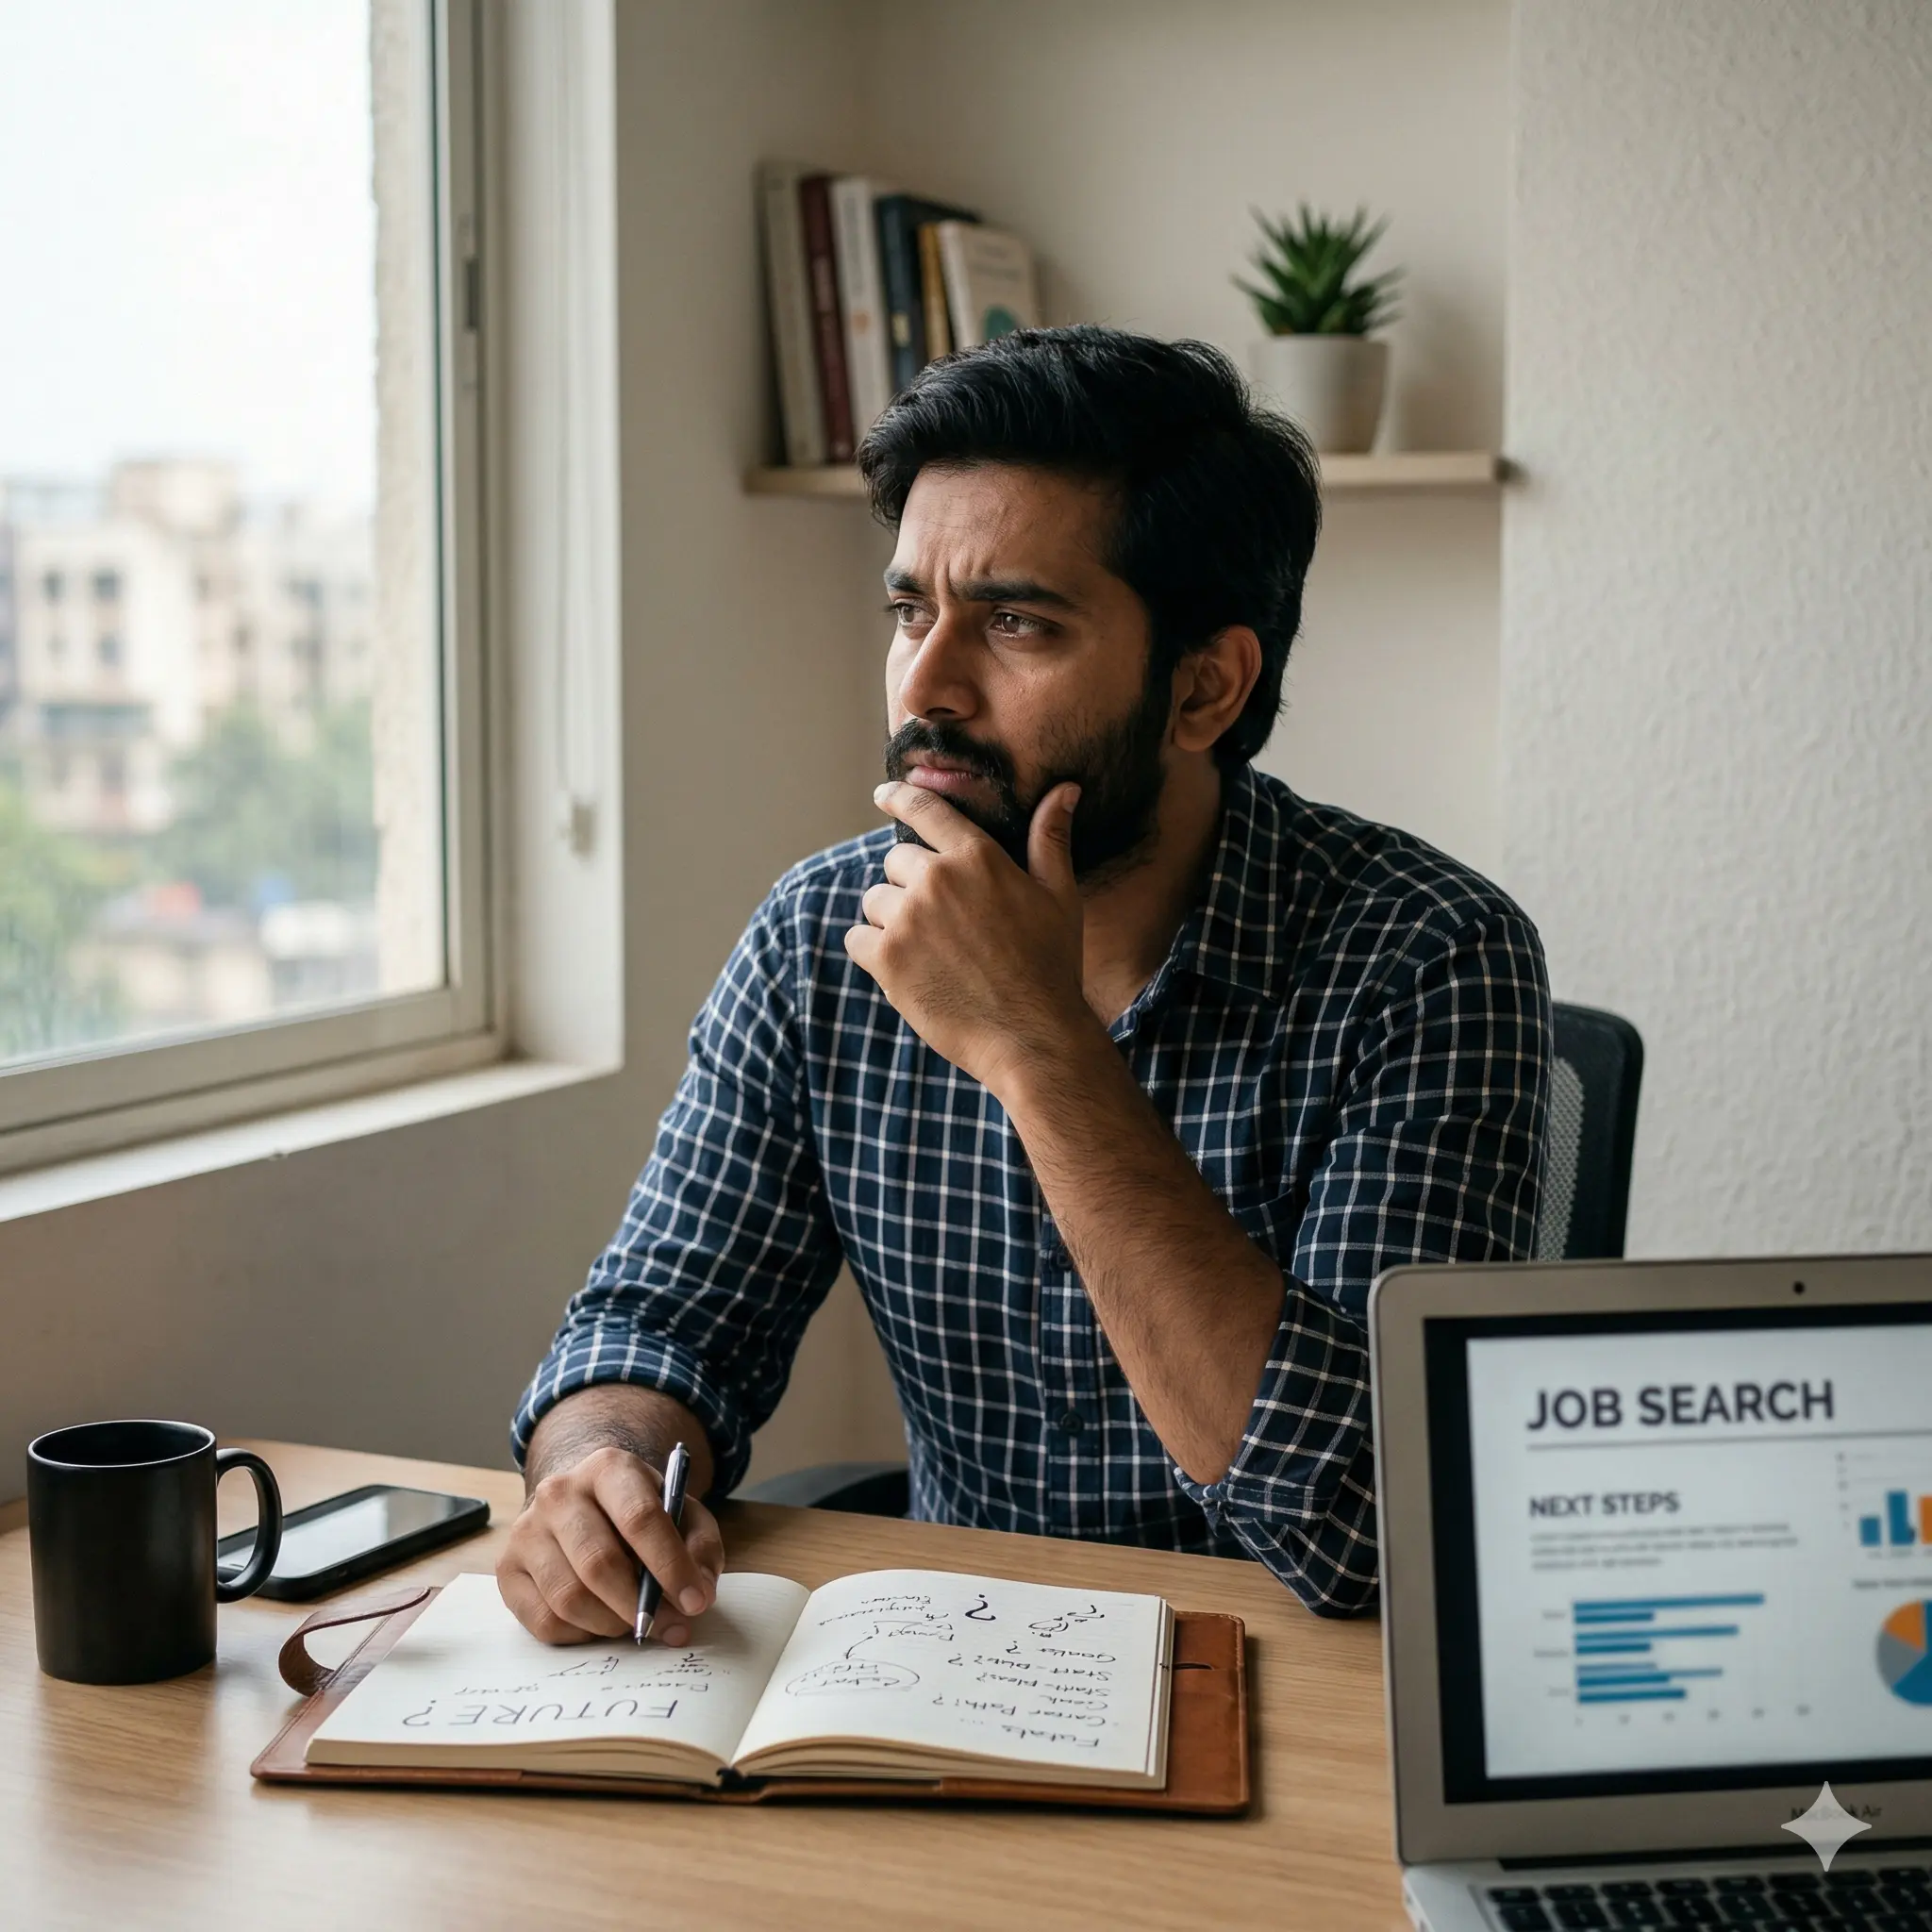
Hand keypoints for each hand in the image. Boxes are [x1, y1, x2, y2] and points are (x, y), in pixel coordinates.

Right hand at [496, 1444, 724, 1645]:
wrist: (583, 1500)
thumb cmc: (638, 1512)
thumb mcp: (682, 1514)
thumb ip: (700, 1548)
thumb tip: (698, 1595)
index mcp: (609, 1468)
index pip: (640, 1518)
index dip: (671, 1565)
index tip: (695, 1601)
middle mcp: (559, 1493)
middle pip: (599, 1563)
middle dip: (639, 1604)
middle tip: (667, 1625)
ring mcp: (527, 1530)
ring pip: (569, 1597)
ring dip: (611, 1623)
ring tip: (633, 1620)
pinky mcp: (507, 1568)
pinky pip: (544, 1621)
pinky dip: (580, 1634)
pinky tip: (599, 1621)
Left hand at [844, 779, 1099, 1097]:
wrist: (1033, 1035)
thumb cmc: (1052, 965)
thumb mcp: (1059, 895)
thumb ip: (1050, 838)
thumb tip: (1064, 789)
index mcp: (977, 857)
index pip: (925, 810)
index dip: (899, 797)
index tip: (883, 796)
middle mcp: (937, 880)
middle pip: (896, 862)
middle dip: (911, 886)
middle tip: (943, 925)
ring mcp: (908, 919)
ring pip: (875, 902)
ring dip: (892, 921)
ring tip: (931, 953)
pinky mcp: (887, 959)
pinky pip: (857, 938)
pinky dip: (873, 952)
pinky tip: (906, 970)